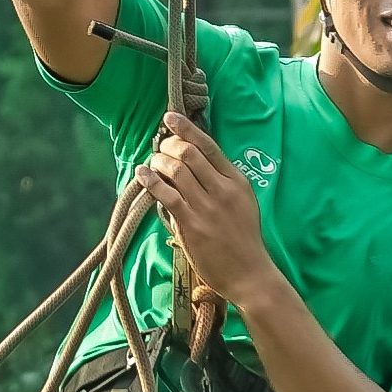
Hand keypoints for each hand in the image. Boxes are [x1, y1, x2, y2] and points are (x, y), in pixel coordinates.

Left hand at [145, 112, 281, 310]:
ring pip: (176, 170)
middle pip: (189, 153)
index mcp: (237, 181)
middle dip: (169, 144)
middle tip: (160, 147)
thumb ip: (220, 183)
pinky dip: (151, 181)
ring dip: (159, 161)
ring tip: (152, 163)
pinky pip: (167, 195)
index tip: (170, 118)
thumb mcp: (242, 203)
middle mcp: (223, 190)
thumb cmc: (243, 239)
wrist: (249, 273)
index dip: (186, 129)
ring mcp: (207, 207)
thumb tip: (190, 165)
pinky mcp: (192, 224)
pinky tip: (142, 175)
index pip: (209, 146)